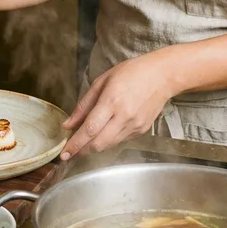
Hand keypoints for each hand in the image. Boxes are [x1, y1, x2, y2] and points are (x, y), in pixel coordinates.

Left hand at [61, 51, 178, 159]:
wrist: (163, 76)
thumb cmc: (131, 73)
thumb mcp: (101, 82)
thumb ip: (83, 106)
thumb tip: (68, 125)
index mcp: (112, 101)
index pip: (89, 129)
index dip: (75, 144)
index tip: (64, 153)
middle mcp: (124, 116)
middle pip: (99, 143)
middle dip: (81, 151)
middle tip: (68, 154)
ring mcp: (135, 125)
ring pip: (109, 145)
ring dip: (93, 148)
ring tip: (81, 145)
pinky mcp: (142, 130)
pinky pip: (120, 140)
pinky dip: (107, 140)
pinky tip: (101, 135)